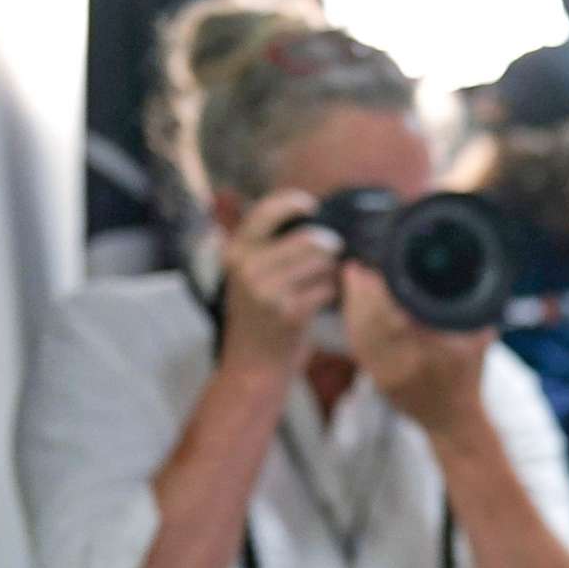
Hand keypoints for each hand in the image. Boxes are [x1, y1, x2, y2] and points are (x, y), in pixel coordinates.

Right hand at [219, 190, 338, 375]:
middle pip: (309, 239)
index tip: (312, 205)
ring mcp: (268, 290)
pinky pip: (328, 289)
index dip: (293, 202)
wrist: (251, 365)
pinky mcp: (290, 312)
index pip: (265, 212)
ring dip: (331, 271)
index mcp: (235, 253)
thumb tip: (309, 216)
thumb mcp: (248, 275)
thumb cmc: (257, 316)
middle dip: (328, 246)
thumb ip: (268, 247)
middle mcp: (248, 268)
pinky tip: (323, 300)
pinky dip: (332, 293)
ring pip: (322, 263)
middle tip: (331, 255)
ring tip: (322, 282)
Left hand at [341, 266, 491, 436]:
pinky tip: (353, 307)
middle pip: (369, 321)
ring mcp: (386, 375)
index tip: (374, 269)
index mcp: (429, 353)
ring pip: (359, 333)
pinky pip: (358, 347)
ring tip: (352, 280)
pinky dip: (353, 324)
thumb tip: (468, 279)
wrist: (454, 422)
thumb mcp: (480, 343)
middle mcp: (403, 365)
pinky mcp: (376, 380)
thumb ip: (473, 314)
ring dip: (352, 305)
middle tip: (356, 268)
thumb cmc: (469, 380)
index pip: (392, 315)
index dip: (377, 290)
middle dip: (359, 292)